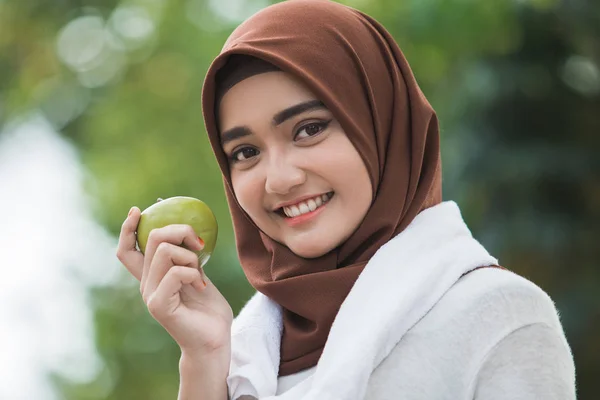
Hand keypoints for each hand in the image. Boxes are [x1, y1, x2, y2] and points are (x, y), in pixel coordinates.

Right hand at [116, 205, 232, 356]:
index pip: (127, 250)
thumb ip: (186, 257)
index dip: (128, 229)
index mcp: (151, 276)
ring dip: (190, 255)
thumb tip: (186, 229)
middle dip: (179, 230)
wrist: (215, 340)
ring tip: (200, 272)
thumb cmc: (209, 309)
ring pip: (164, 251)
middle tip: (198, 244)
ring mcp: (150, 295)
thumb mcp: (197, 274)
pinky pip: (176, 272)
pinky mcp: (159, 305)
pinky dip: (194, 272)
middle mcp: (146, 284)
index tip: (138, 210)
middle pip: (151, 239)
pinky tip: (201, 285)